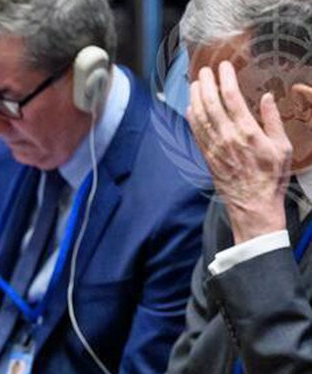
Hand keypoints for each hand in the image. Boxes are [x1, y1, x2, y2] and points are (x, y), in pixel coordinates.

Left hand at [187, 60, 291, 243]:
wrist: (253, 207)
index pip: (231, 97)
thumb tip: (266, 97)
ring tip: (194, 83)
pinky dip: (192, 118)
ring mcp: (214, 149)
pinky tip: (191, 108)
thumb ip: (272, 120)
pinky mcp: (208, 159)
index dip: (225, 78)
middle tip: (204, 70)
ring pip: (200, 118)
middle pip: (210, 104)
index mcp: (247, 132)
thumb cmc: (271, 178)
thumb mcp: (282, 146)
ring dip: (195, 98)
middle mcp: (226, 139)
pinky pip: (196, 134)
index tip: (224, 66)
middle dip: (206, 84)